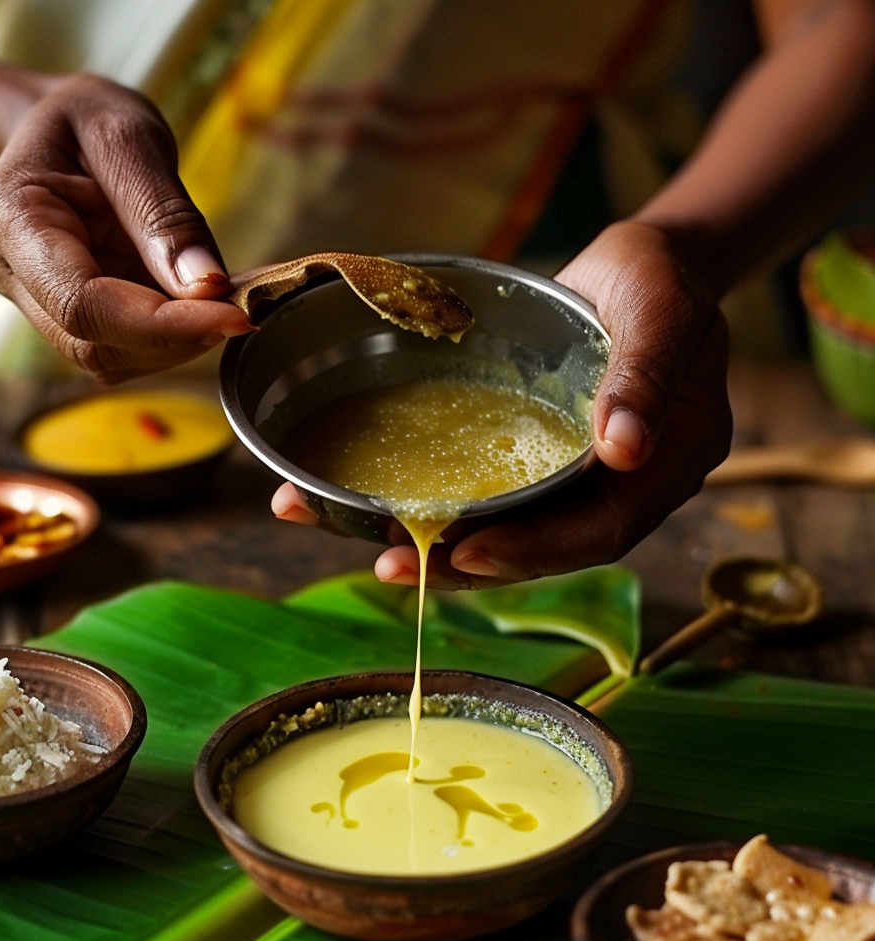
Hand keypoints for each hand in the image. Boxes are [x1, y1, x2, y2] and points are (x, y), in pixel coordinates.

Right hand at [0, 74, 250, 382]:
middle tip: (239, 306)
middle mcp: (13, 275)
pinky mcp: (75, 321)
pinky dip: (176, 338)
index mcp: (10, 220)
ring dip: (179, 344)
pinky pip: (128, 351)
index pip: (82, 304)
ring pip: (113, 361)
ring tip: (224, 298)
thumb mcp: (129, 136)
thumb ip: (165, 212)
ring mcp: (40, 305)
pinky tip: (204, 304)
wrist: (63, 131)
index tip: (232, 315)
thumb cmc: (87, 121)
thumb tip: (205, 286)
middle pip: (95, 344)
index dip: (160, 324)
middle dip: (176, 338)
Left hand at [272, 220, 732, 586]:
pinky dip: (451, 510)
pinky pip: (499, 495)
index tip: (469, 551)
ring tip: (380, 553)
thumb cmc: (658, 278)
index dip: (537, 548)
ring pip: (516, 531)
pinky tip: (395, 512)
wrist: (636, 267)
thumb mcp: (661, 308)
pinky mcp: (542, 460)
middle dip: (471, 564)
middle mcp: (623, 486)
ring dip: (449, 549)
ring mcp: (580, 478)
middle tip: (393, 565)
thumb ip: (646, 372)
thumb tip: (624, 449)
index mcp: (668, 462)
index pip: (603, 528)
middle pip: (549, 547)